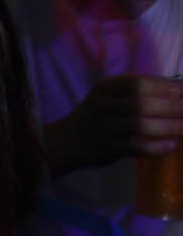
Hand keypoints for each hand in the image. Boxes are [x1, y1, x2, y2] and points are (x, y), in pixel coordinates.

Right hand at [45, 75, 182, 175]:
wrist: (63, 143)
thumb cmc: (94, 117)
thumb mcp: (107, 97)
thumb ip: (134, 94)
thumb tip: (174, 91)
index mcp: (104, 89)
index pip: (137, 84)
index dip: (163, 87)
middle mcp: (101, 107)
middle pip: (141, 104)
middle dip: (170, 107)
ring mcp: (102, 130)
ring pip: (139, 126)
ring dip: (167, 126)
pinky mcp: (106, 151)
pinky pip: (134, 148)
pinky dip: (155, 147)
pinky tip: (171, 145)